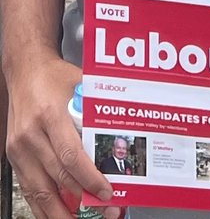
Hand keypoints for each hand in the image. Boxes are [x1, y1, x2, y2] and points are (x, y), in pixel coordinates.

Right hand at [3, 57, 116, 218]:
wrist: (25, 70)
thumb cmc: (56, 77)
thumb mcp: (83, 85)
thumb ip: (100, 109)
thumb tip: (130, 130)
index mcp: (50, 116)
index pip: (71, 156)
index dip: (89, 178)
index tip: (106, 192)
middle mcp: (31, 135)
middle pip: (58, 177)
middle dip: (82, 199)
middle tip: (106, 211)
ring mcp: (19, 148)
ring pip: (40, 190)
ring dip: (62, 211)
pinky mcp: (14, 157)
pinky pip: (29, 187)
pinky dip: (45, 204)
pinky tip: (61, 213)